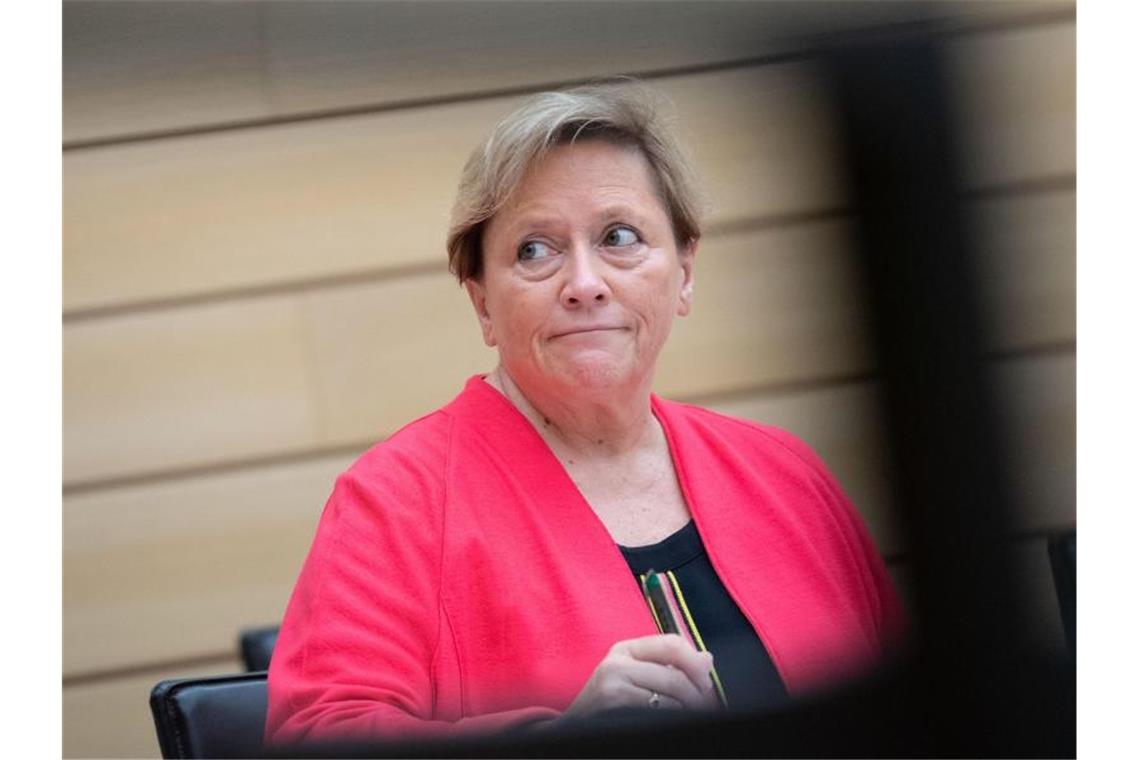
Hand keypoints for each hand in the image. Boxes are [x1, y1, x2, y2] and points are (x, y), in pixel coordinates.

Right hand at [560, 634, 718, 718]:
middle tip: (705, 708)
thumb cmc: (608, 708)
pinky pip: (658, 711)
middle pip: (676, 675)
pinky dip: (671, 719)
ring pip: (671, 695)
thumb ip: (668, 667)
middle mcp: (617, 661)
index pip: (672, 643)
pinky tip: (666, 724)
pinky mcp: (613, 702)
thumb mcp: (634, 678)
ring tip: (687, 718)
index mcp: (625, 649)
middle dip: (698, 695)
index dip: (696, 663)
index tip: (706, 683)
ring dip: (687, 711)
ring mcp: (612, 682)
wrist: (573, 731)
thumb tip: (707, 659)